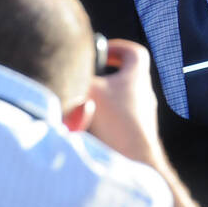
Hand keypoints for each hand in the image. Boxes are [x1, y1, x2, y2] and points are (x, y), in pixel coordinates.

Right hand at [86, 39, 162, 165]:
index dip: (117, 47)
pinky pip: (120, 119)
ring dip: (103, 99)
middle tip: (87, 78)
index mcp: (138, 77)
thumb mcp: (90, 90)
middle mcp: (144, 93)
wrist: (136, 159)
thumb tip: (63, 69)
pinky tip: (89, 126)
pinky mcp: (137, 133)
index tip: (101, 52)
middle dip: (105, 75)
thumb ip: (77, 77)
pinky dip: (105, 118)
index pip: (134, 52)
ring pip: (122, 99)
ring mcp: (143, 114)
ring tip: (83, 104)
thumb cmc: (116, 121)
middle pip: (126, 75)